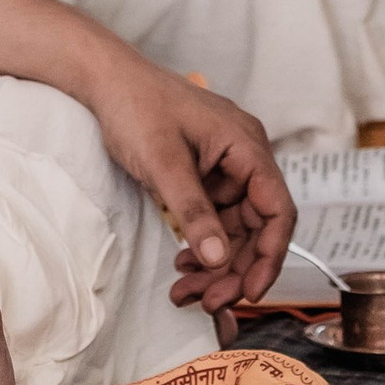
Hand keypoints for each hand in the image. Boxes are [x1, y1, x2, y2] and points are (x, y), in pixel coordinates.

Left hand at [86, 58, 292, 315]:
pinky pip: (214, 220)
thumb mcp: (164, 163)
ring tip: (186, 292)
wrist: (106, 81)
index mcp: (247, 146)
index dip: (269, 255)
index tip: (250, 292)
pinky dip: (201, 246)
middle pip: (256, 226)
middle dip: (234, 268)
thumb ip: (193, 212)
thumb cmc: (137, 108)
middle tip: (208, 302)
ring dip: (215, 264)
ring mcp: (225, 166)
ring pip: (234, 229)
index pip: (277, 209)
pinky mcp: (205, 175)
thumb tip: (217, 259)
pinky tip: (182, 265)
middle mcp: (244, 156)